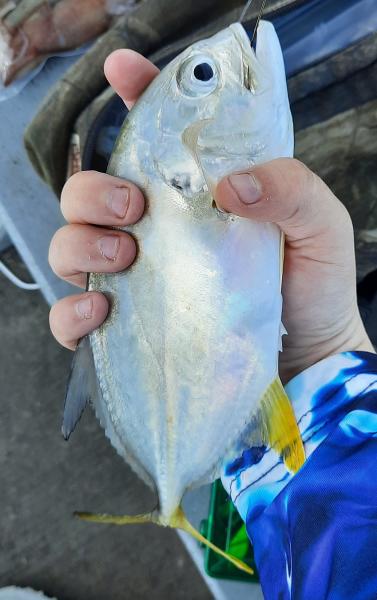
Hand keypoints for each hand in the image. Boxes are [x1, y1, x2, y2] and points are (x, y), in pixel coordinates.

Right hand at [49, 52, 373, 382]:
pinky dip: (72, 310)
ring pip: (70, 244)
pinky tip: (100, 308)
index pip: (154, 134)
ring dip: (80, 242)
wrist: (309, 355)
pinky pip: (73, 314)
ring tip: (125, 255)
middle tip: (134, 206)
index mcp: (196, 194)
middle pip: (89, 192)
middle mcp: (157, 230)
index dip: (134, 95)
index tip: (122, 70)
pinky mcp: (127, 325)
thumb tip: (231, 185)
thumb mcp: (321, 226)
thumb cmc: (313, 285)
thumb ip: (292, 189)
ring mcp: (137, 278)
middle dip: (94, 190)